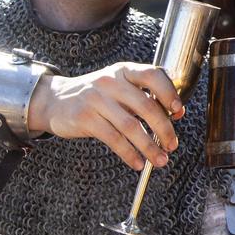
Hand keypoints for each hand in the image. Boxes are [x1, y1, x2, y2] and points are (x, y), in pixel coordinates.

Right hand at [27, 62, 185, 170]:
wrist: (55, 100)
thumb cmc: (97, 96)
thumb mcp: (120, 88)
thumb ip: (145, 97)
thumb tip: (178, 113)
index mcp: (124, 71)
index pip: (152, 75)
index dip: (169, 93)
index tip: (179, 111)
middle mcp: (111, 81)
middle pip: (146, 106)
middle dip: (164, 129)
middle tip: (173, 145)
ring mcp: (96, 99)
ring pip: (131, 126)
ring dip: (149, 147)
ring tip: (160, 160)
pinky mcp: (85, 117)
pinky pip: (113, 139)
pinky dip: (129, 154)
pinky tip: (138, 163)